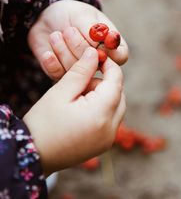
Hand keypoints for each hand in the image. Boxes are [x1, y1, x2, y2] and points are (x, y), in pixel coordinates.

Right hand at [23, 47, 125, 176]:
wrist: (31, 156)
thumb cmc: (43, 122)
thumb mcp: (61, 91)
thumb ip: (81, 71)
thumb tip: (94, 52)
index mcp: (101, 114)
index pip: (116, 81)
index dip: (109, 65)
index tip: (97, 56)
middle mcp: (111, 129)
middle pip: (119, 94)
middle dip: (104, 82)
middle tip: (81, 80)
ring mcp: (108, 140)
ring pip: (116, 106)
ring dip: (103, 96)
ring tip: (78, 96)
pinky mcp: (103, 145)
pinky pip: (111, 120)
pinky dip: (102, 109)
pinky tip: (81, 108)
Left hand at [28, 0, 128, 79]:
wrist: (47, 20)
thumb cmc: (71, 14)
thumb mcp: (82, 15)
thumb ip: (92, 28)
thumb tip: (102, 38)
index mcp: (112, 45)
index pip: (120, 55)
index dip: (108, 50)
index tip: (93, 38)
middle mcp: (100, 61)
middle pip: (96, 64)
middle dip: (80, 46)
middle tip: (69, 30)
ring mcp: (83, 71)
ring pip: (78, 72)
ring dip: (64, 52)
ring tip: (56, 35)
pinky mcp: (65, 76)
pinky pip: (60, 76)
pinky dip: (53, 64)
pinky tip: (48, 53)